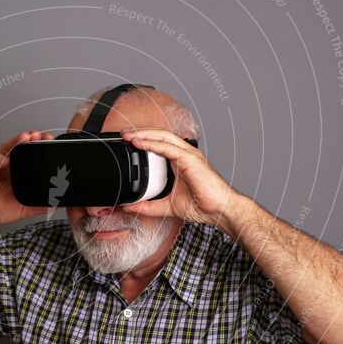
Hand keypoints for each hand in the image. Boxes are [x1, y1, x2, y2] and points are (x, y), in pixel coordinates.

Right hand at [0, 130, 56, 226]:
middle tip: (41, 136)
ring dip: (17, 141)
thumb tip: (60, 203)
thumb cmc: (2, 208)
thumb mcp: (28, 208)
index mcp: (22, 171)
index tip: (52, 142)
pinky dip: (0, 159)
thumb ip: (43, 205)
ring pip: (9, 147)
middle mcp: (12, 163)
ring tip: (26, 138)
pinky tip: (6, 161)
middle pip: (22, 145)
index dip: (43, 146)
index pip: (34, 153)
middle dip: (33, 138)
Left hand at [119, 128, 245, 232]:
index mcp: (179, 162)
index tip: (127, 142)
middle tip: (123, 134)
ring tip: (129, 135)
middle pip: (160, 135)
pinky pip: (169, 148)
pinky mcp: (191, 160)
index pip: (159, 143)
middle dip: (140, 132)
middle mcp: (184, 155)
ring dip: (144, 134)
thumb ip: (148, 205)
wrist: (219, 211)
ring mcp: (189, 155)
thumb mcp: (167, 206)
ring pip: (163, 136)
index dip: (143, 140)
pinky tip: (141, 143)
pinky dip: (153, 144)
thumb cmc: (202, 205)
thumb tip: (128, 207)